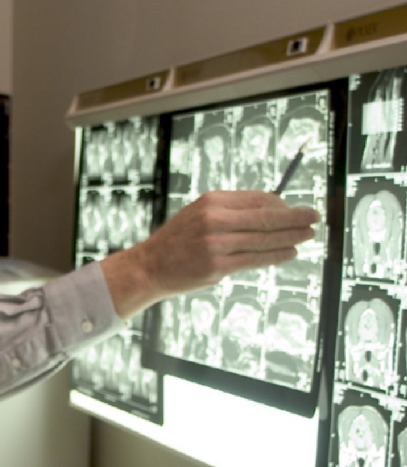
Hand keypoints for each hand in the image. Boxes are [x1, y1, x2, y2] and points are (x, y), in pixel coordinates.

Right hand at [100, 190, 319, 317]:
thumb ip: (231, 212)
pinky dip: (276, 255)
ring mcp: (216, 244)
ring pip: (264, 240)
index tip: (295, 208)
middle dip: (295, 217)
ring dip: (291, 237)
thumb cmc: (179, 241)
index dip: (281, 204)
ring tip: (307, 235)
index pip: (257, 199)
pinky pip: (255, 259)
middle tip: (315, 217)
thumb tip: (272, 209)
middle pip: (265, 218)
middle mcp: (214, 220)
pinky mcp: (216, 267)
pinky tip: (290, 252)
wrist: (150, 266)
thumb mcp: (199, 214)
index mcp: (211, 201)